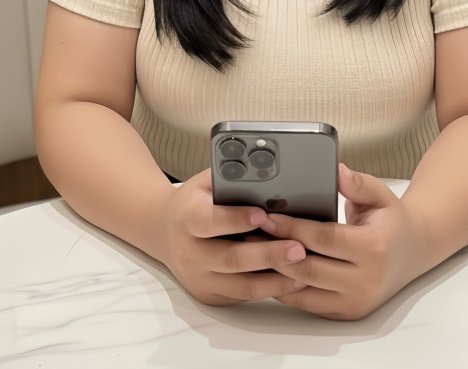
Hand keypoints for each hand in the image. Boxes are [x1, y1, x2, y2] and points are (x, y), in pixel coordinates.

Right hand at [153, 168, 311, 305]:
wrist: (163, 231)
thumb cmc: (193, 202)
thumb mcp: (205, 183)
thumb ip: (230, 178)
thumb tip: (267, 172)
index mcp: (186, 217)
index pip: (209, 221)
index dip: (235, 219)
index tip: (264, 215)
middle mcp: (189, 252)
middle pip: (231, 259)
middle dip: (268, 255)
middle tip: (299, 248)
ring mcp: (199, 278)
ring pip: (241, 285)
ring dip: (275, 280)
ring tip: (304, 270)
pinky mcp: (209, 295)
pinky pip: (243, 295)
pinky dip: (269, 290)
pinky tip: (292, 281)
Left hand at [255, 163, 425, 319]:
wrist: (412, 252)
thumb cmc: (391, 220)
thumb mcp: (380, 194)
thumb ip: (357, 183)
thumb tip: (336, 170)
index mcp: (373, 247)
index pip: (323, 238)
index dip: (291, 228)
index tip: (266, 216)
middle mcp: (365, 280)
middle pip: (308, 268)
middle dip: (274, 250)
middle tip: (249, 233)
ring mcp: (356, 300)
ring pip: (304, 290)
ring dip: (274, 272)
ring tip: (252, 250)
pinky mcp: (347, 312)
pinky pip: (308, 304)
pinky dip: (285, 288)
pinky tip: (268, 270)